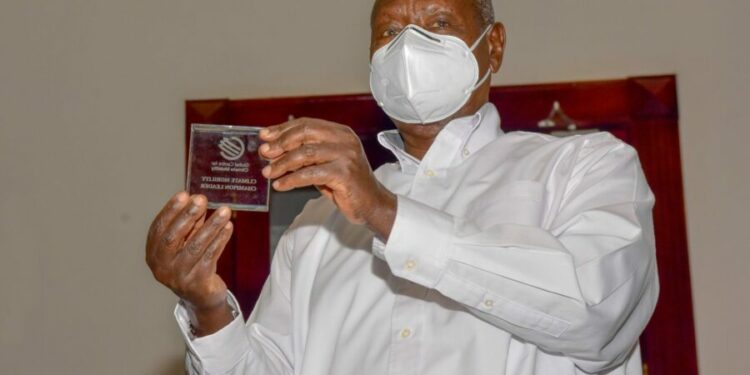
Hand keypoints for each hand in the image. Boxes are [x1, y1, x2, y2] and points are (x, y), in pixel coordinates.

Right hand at [145, 192, 234, 335]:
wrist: (202, 298)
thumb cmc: (192, 264)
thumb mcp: (187, 242)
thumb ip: (191, 224)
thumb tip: (197, 201)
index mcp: (154, 253)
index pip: (159, 228)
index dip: (171, 210)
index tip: (184, 194)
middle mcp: (161, 266)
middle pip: (173, 237)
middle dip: (188, 216)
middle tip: (201, 200)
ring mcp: (178, 276)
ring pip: (195, 247)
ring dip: (211, 226)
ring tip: (224, 211)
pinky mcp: (196, 283)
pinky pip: (210, 257)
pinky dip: (220, 240)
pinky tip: (228, 228)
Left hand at [259, 118, 395, 237]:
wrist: (371, 204)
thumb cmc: (345, 184)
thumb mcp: (323, 164)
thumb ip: (303, 155)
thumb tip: (272, 150)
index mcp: (340, 132)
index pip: (306, 124)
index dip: (283, 129)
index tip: (264, 136)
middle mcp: (345, 140)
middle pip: (305, 133)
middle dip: (280, 143)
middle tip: (264, 154)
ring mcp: (346, 156)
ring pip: (305, 153)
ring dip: (282, 163)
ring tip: (268, 173)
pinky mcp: (344, 174)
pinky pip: (310, 174)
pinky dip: (291, 179)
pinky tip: (280, 185)